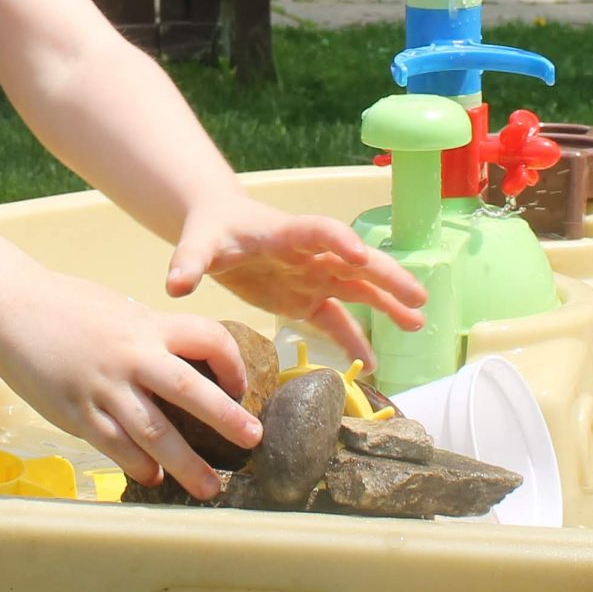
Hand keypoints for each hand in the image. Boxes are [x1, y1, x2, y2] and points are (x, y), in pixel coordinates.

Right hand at [0, 270, 259, 496]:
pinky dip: (137, 464)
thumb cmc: (66, 305)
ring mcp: (103, 387)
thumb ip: (149, 337)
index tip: (239, 386)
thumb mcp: (119, 311)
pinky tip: (153, 477)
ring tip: (209, 487)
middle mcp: (131, 356)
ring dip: (186, 463)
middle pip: (192, 391)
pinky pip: (114, 445)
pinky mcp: (76, 410)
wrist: (10, 308)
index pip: (208, 338)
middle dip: (226, 419)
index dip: (232, 362)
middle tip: (252, 440)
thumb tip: (178, 364)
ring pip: (155, 432)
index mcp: (147, 325)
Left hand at [165, 194, 426, 371]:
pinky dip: (354, 340)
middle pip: (355, 261)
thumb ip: (188, 262)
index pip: (320, 231)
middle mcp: (310, 253)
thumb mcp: (197, 242)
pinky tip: (373, 364)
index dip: (340, 241)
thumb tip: (174, 286)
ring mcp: (314, 276)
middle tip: (416, 296)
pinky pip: (337, 320)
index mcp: (287, 233)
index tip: (359, 256)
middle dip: (386, 276)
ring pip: (358, 289)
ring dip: (387, 303)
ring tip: (418, 322)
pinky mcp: (307, 297)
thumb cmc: (211, 229)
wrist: (219, 228)